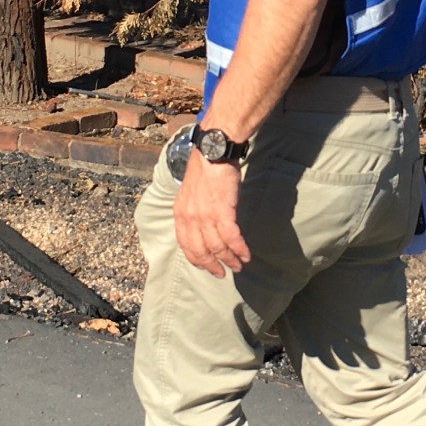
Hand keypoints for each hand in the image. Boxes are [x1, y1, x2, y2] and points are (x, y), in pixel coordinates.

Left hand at [174, 151, 249, 276]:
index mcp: (180, 214)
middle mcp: (190, 219)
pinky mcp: (223, 212)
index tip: (206, 267)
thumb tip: (203, 226)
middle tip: (222, 273)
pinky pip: (231, 238)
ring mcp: (205, 217)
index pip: (186, 245)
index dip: (197, 260)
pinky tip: (246, 255)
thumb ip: (193, 211)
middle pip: (201, 251)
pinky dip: (239, 249)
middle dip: (212, 265)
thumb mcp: (190, 193)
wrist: (214, 153)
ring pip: (218, 247)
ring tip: (238, 266)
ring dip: (230, 260)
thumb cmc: (205, 169)